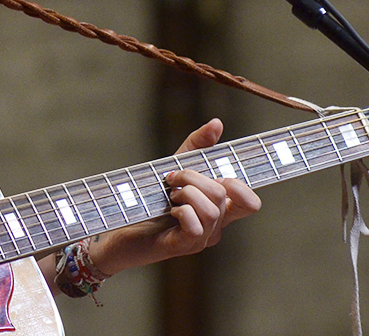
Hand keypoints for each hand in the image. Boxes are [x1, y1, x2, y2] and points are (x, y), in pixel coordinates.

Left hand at [88, 119, 261, 273]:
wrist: (118, 227)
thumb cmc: (150, 199)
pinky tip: (169, 210)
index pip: (250, 203)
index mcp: (217, 208)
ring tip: (170, 194)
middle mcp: (214, 226)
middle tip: (172, 178)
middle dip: (195, 177)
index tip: (217, 174)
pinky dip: (182, 211)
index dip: (242, 186)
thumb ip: (197, 146)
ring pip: (213, 210)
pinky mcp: (183, 246)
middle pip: (226, 195)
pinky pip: (196, 226)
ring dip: (187, 193)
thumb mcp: (175, 165)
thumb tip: (217, 123)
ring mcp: (201, 238)